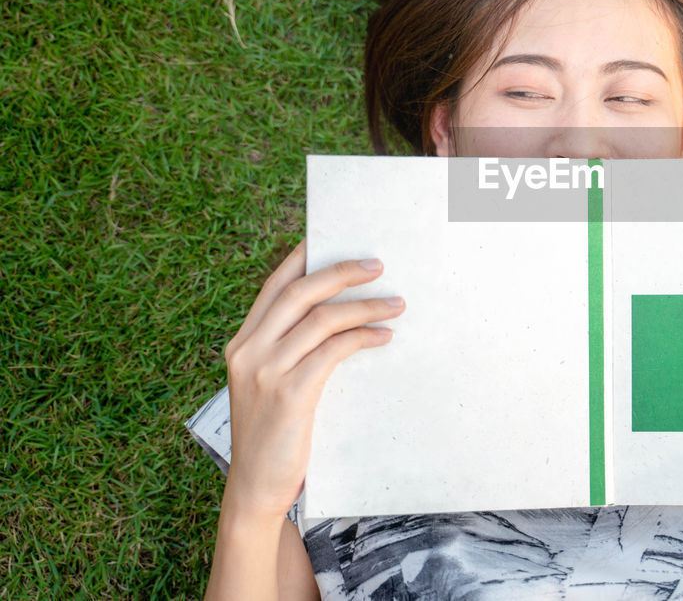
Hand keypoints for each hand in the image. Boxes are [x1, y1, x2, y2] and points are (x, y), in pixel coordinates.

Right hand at [220, 238, 404, 522]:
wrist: (256, 488)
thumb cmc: (275, 434)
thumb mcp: (270, 383)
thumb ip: (290, 349)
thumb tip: (339, 315)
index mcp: (242, 343)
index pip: (274, 286)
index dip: (303, 258)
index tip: (333, 237)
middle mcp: (248, 350)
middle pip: (298, 292)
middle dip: (341, 272)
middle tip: (378, 264)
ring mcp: (266, 371)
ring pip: (320, 319)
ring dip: (364, 306)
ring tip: (396, 303)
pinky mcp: (289, 394)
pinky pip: (332, 351)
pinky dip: (362, 337)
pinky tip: (383, 337)